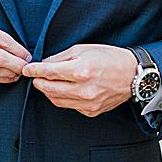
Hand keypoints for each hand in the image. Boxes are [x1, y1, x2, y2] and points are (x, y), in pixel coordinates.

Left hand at [22, 44, 136, 117]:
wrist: (134, 75)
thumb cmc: (111, 58)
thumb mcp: (85, 49)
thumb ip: (61, 57)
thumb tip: (44, 64)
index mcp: (81, 70)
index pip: (48, 72)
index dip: (34, 70)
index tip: (27, 69)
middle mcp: (83, 90)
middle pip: (47, 89)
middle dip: (38, 82)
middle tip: (36, 76)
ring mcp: (87, 103)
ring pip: (55, 100)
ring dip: (49, 91)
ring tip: (50, 82)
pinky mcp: (91, 111)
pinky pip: (69, 106)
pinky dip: (63, 98)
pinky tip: (67, 90)